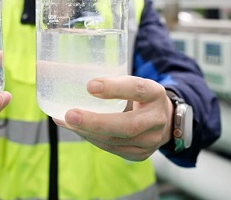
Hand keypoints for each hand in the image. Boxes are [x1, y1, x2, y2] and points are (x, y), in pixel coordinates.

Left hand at [53, 76, 172, 160]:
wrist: (164, 120)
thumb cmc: (139, 96)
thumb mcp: (133, 83)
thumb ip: (111, 82)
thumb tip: (68, 76)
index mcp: (155, 94)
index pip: (137, 89)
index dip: (114, 88)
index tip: (90, 86)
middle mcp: (156, 119)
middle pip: (127, 125)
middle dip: (96, 122)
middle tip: (70, 115)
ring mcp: (150, 140)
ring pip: (116, 141)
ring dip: (87, 132)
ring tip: (66, 121)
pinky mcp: (140, 154)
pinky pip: (112, 149)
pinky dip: (91, 138)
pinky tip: (77, 130)